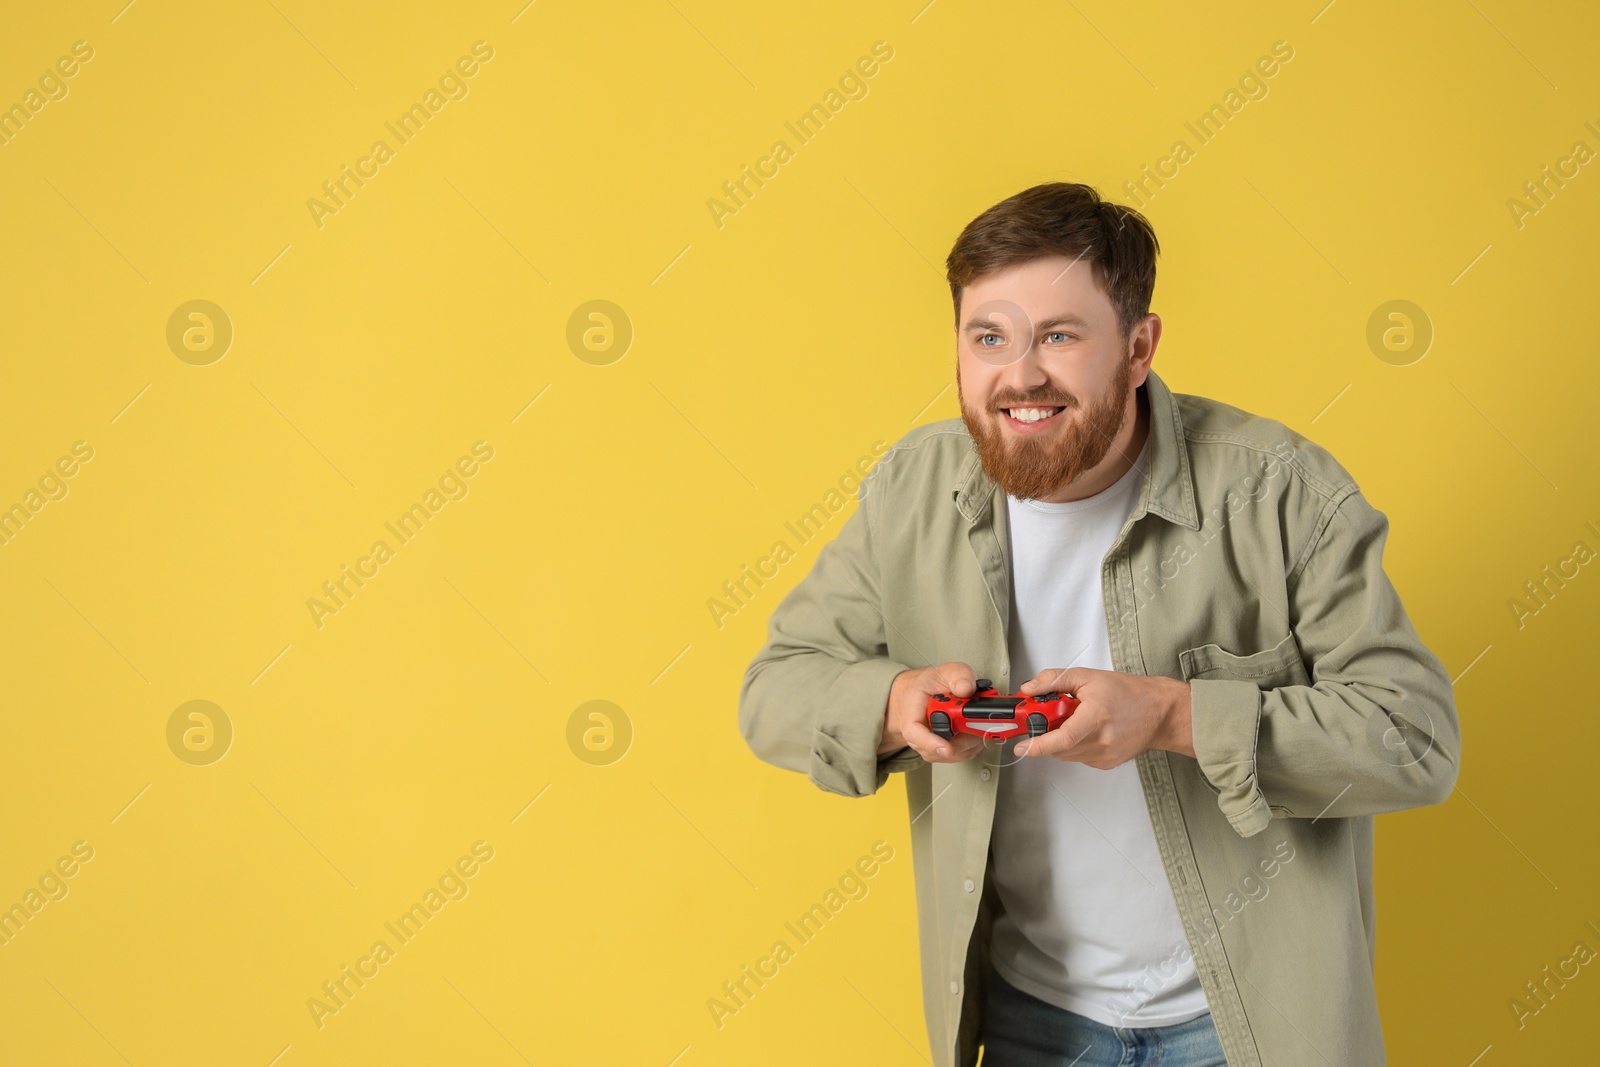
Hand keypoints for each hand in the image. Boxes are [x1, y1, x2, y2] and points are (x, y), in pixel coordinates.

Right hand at [877, 662, 986, 763]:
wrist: (924, 693)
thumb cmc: (932, 684)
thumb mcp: (947, 671)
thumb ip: (959, 675)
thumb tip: (966, 689)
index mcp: (912, 710)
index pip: (914, 732)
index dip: (930, 742)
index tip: (946, 747)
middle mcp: (917, 733)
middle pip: (939, 748)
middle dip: (964, 737)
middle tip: (980, 722)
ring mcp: (928, 746)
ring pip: (953, 755)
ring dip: (971, 740)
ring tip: (977, 721)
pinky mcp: (942, 753)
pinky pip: (960, 755)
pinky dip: (973, 744)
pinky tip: (975, 729)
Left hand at [1013, 666, 1193, 766]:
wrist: (1160, 712)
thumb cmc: (1128, 692)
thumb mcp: (1088, 676)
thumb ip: (1054, 680)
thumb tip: (1029, 689)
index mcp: (1097, 716)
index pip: (1063, 737)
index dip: (1039, 744)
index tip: (1022, 745)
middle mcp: (1103, 740)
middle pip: (1059, 747)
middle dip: (1045, 735)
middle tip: (1044, 719)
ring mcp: (1106, 755)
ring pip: (1066, 755)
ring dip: (1059, 741)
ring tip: (1072, 721)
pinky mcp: (1107, 764)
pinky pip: (1078, 758)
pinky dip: (1073, 746)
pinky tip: (1085, 731)